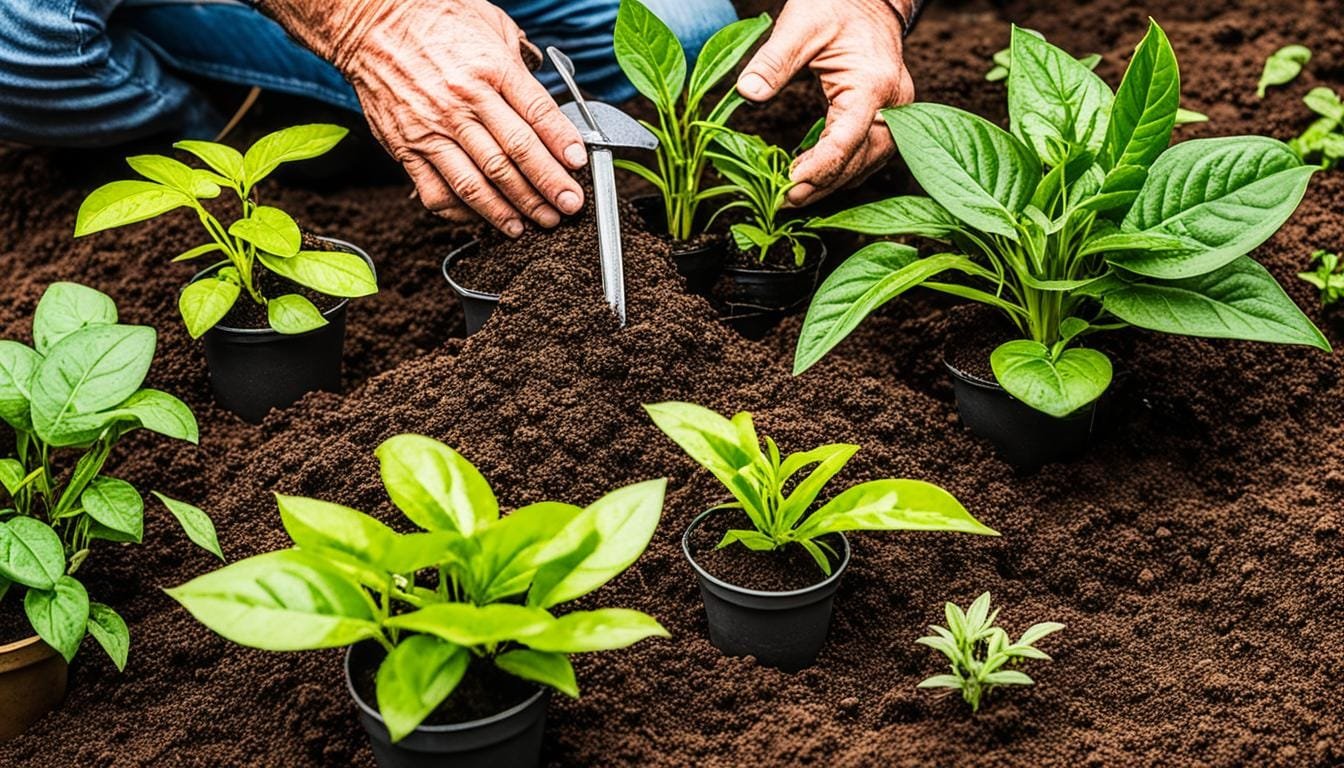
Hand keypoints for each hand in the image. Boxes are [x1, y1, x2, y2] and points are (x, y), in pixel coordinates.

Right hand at [265, 0, 587, 234]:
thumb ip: (520, 62)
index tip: (579, 166)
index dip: (562, 144)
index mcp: (491, 69)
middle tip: (568, 207)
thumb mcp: (490, 25)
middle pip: (514, 156)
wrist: (371, 22)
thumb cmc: (436, 20)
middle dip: (547, 187)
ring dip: (512, 209)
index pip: (537, 114)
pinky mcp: (408, 148)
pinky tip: (486, 219)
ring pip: (480, 182)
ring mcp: (434, 128)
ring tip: (535, 224)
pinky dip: (464, 212)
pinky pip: (439, 192)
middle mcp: (464, 101)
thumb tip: (546, 95)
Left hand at [736, 0, 914, 206]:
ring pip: (867, 163)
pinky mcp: (889, 117)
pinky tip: (814, 177)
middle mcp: (893, 105)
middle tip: (785, 201)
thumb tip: (748, 93)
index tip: (788, 184)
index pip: (847, 141)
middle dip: (823, 184)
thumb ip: (773, 62)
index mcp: (872, 85)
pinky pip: (868, 154)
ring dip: (832, 182)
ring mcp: (895, 113)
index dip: (818, 167)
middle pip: (860, 160)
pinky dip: (842, 170)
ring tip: (795, 195)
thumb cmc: (836, 5)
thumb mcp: (799, 26)